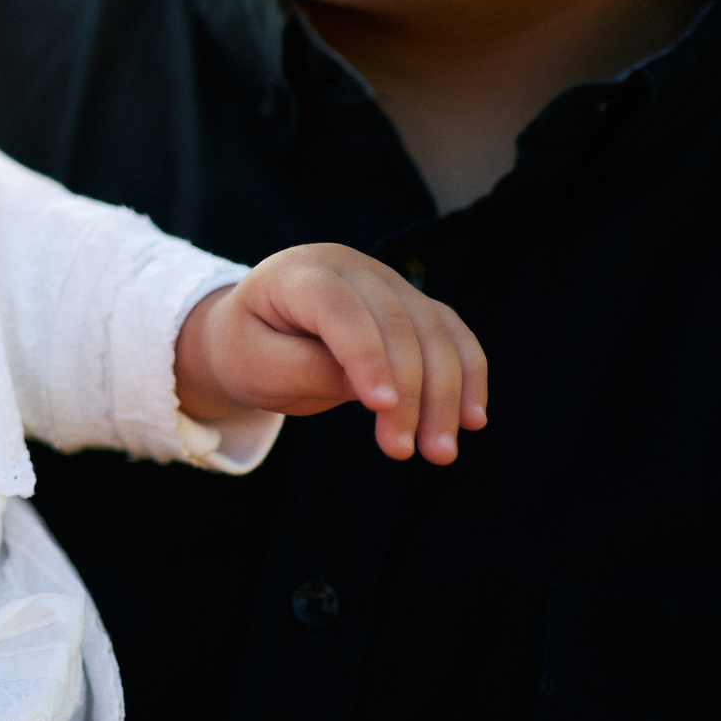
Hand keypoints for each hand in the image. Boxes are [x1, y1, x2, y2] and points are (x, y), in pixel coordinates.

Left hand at [175, 243, 487, 464]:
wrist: (254, 333)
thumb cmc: (249, 349)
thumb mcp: (256, 365)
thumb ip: (307, 370)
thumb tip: (373, 390)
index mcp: (297, 273)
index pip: (341, 309)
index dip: (366, 356)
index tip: (381, 408)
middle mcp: (350, 267)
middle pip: (395, 323)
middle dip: (409, 391)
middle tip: (403, 452)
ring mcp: (387, 282)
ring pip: (434, 332)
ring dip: (446, 394)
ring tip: (440, 452)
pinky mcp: (412, 305)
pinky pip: (451, 336)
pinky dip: (467, 376)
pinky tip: (472, 420)